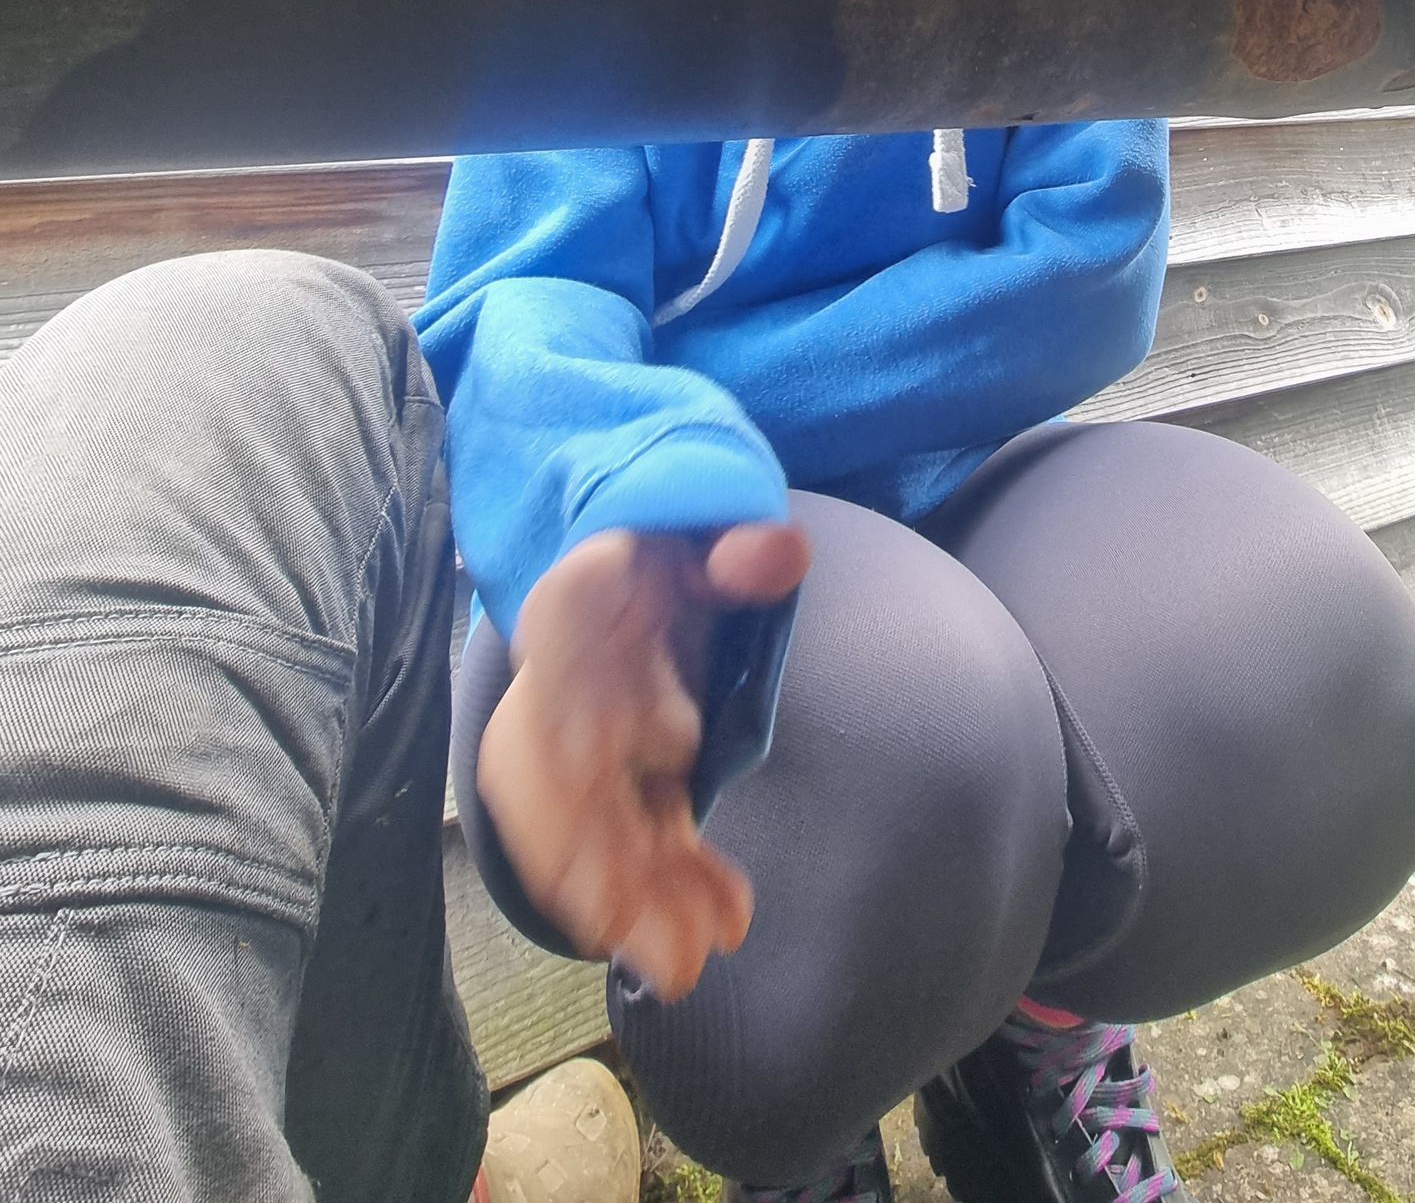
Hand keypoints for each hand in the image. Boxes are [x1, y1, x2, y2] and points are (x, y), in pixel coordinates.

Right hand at [475, 520, 810, 998]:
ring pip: (592, 828)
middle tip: (627, 931)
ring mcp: (587, 745)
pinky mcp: (623, 785)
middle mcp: (564, 684)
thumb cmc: (671, 552)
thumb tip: (778, 552)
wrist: (643, 575)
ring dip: (629, 899)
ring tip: (683, 965)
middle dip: (587, 852)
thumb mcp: (704, 529)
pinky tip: (722, 925)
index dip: (562, 701)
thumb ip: (738, 543)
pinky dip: (670, 890)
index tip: (592, 759)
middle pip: (558, 770)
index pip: (555, 642)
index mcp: (577, 600)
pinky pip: (639, 841)